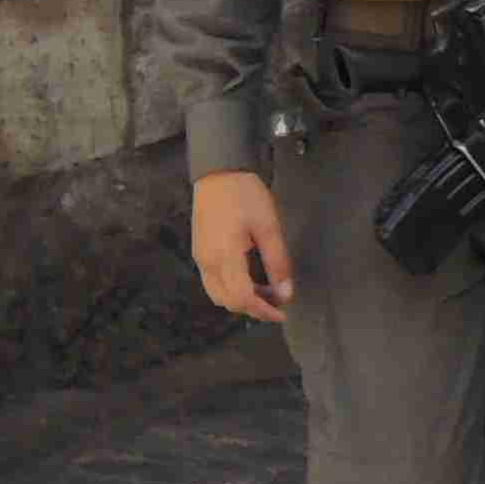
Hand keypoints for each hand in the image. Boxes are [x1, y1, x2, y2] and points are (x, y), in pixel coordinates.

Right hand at [191, 171, 293, 319]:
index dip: (263, 311)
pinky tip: (249, 278)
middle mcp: (207, 262)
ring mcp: (200, 258)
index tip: (282, 313)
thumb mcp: (269, 226)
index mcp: (225, 256)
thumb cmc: (245, 195)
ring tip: (266, 290)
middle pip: (228, 301)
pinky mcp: (199, 251)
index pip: (242, 299)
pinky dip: (231, 288)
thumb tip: (285, 292)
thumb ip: (277, 262)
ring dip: (241, 300)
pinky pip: (213, 282)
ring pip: (218, 294)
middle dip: (253, 308)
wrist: (218, 171)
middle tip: (277, 301)